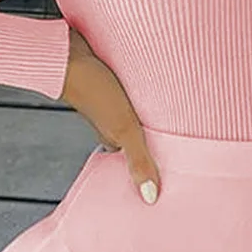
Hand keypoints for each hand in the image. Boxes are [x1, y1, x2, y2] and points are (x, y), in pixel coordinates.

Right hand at [61, 26, 161, 203]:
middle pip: (138, 136)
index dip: (150, 164)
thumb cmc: (94, 91)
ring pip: (137, 114)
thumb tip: (150, 198)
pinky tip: (159, 89)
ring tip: (178, 118)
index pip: (133, 158)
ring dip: (152, 115)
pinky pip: (135, 92)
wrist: (69, 53)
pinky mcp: (115, 79)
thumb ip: (138, 160)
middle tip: (183, 147)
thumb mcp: (123, 129)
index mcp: (111, 139)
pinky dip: (146, 94)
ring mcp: (113, 100)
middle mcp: (112, 121)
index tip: (171, 173)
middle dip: (156, 139)